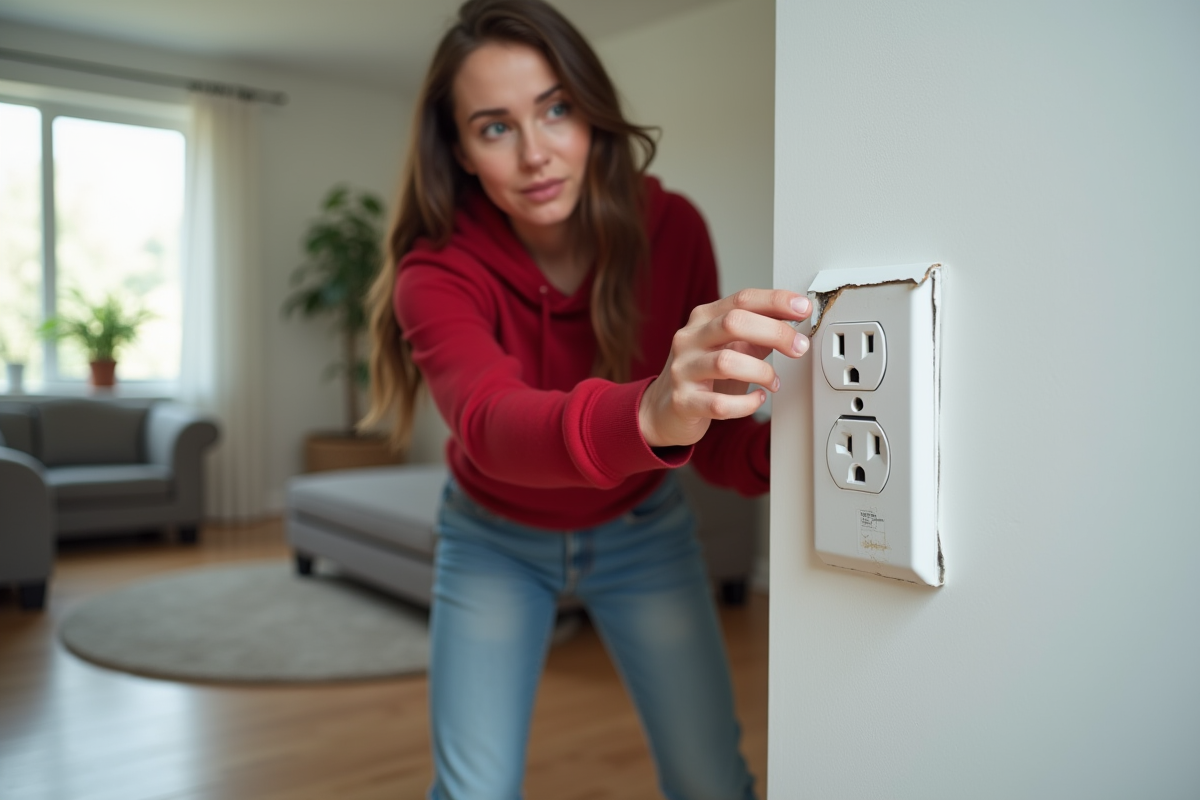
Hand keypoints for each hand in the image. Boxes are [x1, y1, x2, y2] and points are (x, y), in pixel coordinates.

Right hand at [638, 289, 812, 447]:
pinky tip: (757, 399)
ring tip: (773, 381)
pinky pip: (720, 404)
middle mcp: (690, 339)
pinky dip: (747, 403)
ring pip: (726, 362)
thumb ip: (757, 333)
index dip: (776, 301)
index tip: (803, 308)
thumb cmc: (704, 374)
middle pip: (734, 323)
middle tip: (798, 347)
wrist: (664, 408)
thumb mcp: (729, 346)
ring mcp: (683, 370)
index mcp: (703, 319)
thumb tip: (794, 321)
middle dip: (775, 333)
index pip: (742, 299)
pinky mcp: (683, 402)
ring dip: (761, 372)